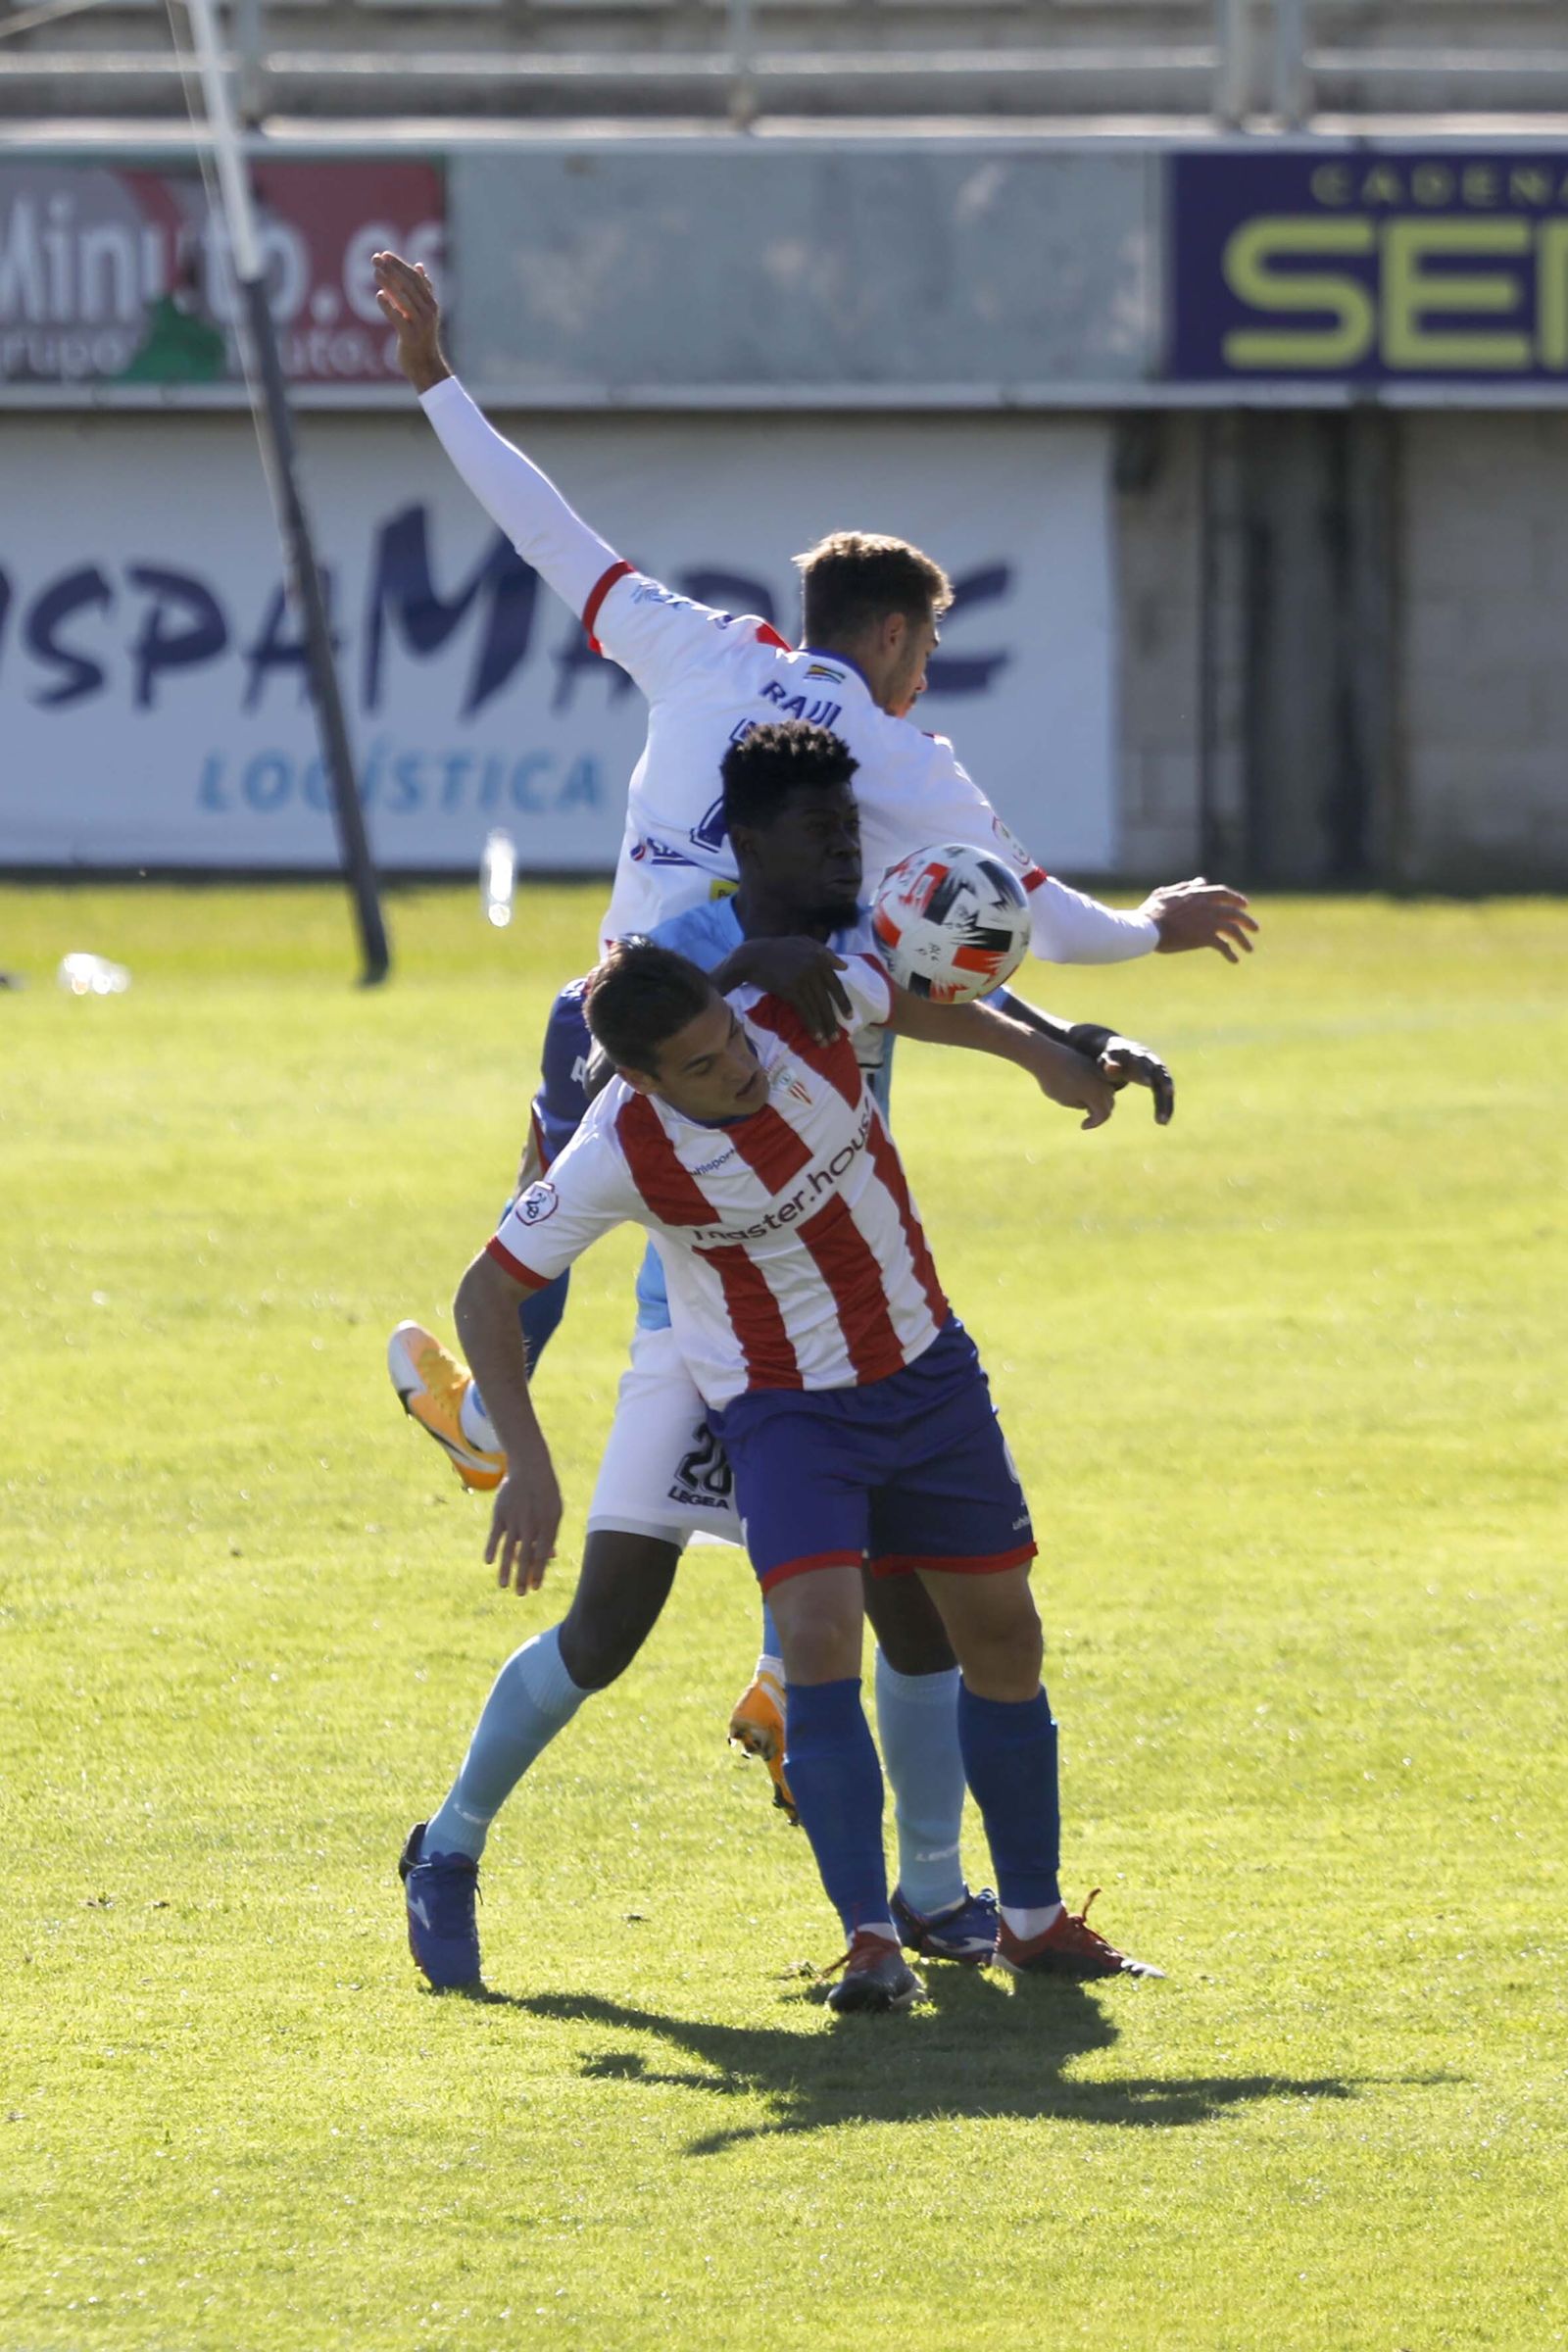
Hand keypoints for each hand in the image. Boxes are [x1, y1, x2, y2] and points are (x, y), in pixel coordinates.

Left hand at [373, 251, 450, 393]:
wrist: (425, 366)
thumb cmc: (421, 337)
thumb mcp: (425, 311)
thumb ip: (423, 289)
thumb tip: (420, 266)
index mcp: (431, 304)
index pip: (415, 278)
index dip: (400, 265)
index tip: (385, 254)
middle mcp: (429, 312)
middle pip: (409, 286)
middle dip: (391, 270)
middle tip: (375, 258)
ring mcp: (421, 325)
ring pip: (404, 300)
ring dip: (389, 284)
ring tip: (375, 273)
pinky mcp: (411, 337)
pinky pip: (398, 319)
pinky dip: (389, 307)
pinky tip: (379, 296)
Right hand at [484, 1446, 562, 1594]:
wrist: (530, 1467)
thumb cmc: (545, 1493)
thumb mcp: (554, 1512)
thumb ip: (551, 1534)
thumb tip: (551, 1557)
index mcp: (548, 1525)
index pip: (543, 1555)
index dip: (539, 1572)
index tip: (535, 1588)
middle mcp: (531, 1524)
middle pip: (526, 1556)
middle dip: (523, 1577)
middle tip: (521, 1594)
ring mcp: (515, 1519)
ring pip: (509, 1549)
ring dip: (506, 1569)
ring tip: (503, 1586)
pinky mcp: (500, 1513)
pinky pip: (495, 1534)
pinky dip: (491, 1547)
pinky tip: (489, 1562)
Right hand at [725, 937, 850, 1043]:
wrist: (754, 956)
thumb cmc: (779, 949)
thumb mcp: (804, 942)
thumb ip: (825, 952)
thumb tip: (844, 966)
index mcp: (820, 958)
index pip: (836, 984)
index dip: (843, 1002)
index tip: (850, 1016)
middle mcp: (814, 969)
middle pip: (827, 1000)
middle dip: (833, 1020)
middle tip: (838, 1037)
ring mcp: (802, 980)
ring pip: (817, 1007)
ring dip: (823, 1027)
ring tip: (827, 1042)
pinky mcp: (790, 990)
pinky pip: (805, 1011)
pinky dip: (811, 1025)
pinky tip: (815, 1036)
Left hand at [1026, 1036, 1116, 1130]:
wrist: (1046, 1056)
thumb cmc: (1054, 1081)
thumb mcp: (1067, 1100)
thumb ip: (1083, 1104)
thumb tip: (1090, 1104)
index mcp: (1097, 1094)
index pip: (1104, 1115)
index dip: (1095, 1123)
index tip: (1083, 1126)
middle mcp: (1101, 1081)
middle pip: (1109, 1103)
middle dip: (1100, 1112)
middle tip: (1088, 1118)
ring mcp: (1097, 1071)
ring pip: (1107, 1090)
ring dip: (1100, 1099)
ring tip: (1086, 1105)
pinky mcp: (1091, 1063)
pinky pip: (1100, 1080)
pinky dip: (1096, 1088)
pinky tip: (1082, 1091)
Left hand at [1099, 1035, 1173, 1124]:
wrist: (1120, 1052)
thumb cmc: (1110, 1059)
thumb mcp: (1106, 1060)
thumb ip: (1108, 1064)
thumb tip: (1109, 1067)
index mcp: (1135, 1054)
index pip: (1142, 1061)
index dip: (1146, 1070)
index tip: (1148, 1082)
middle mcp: (1150, 1060)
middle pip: (1160, 1073)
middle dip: (1164, 1086)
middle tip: (1165, 1100)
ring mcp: (1157, 1069)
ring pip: (1166, 1085)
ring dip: (1166, 1102)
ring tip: (1163, 1122)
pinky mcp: (1160, 1079)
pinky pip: (1166, 1093)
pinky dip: (1166, 1106)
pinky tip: (1163, 1121)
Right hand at [1140, 877, 1257, 962]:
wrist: (1148, 928)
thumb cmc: (1152, 911)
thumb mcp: (1167, 893)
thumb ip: (1187, 887)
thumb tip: (1201, 881)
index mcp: (1200, 894)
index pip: (1224, 894)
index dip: (1236, 899)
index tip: (1245, 905)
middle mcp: (1209, 906)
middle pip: (1235, 913)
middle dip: (1247, 921)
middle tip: (1255, 929)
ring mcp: (1208, 922)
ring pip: (1234, 930)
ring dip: (1243, 940)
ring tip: (1250, 949)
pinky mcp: (1205, 937)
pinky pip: (1223, 946)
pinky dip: (1230, 953)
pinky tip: (1235, 960)